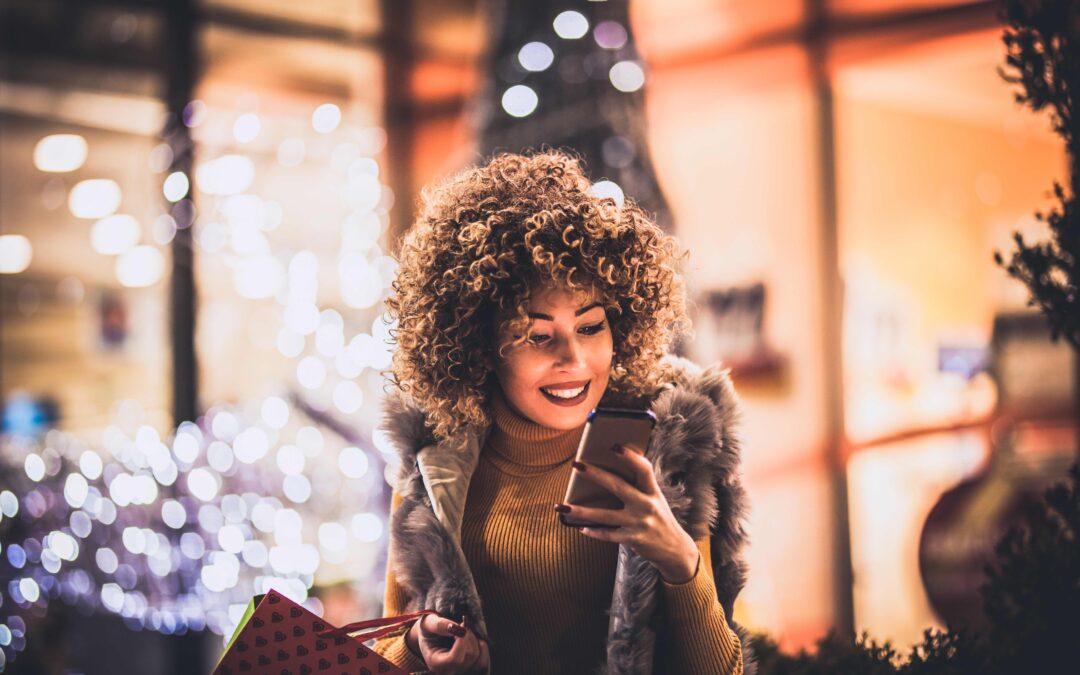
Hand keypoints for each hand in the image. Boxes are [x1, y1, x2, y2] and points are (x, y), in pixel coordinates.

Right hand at [406, 613, 488, 673]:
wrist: (432, 637)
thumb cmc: (429, 630)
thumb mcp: (428, 623)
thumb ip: (439, 625)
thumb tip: (455, 628)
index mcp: (435, 663)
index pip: (455, 659)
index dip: (462, 641)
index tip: (462, 624)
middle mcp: (448, 672)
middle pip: (469, 656)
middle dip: (469, 636)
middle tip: (462, 624)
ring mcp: (460, 671)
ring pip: (478, 659)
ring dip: (475, 640)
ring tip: (465, 633)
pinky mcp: (469, 669)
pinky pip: (484, 662)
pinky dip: (482, 647)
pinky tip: (473, 640)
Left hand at [554, 446, 699, 582]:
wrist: (675, 550)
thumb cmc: (658, 517)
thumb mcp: (654, 499)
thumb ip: (638, 487)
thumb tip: (605, 473)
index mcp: (652, 491)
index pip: (644, 470)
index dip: (630, 458)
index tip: (614, 447)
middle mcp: (647, 505)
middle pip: (618, 487)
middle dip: (595, 475)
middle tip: (576, 465)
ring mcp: (639, 523)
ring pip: (605, 515)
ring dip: (581, 511)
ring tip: (561, 506)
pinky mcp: (633, 539)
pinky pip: (609, 535)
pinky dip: (594, 531)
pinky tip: (581, 528)